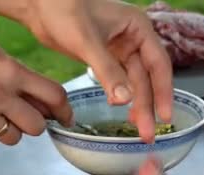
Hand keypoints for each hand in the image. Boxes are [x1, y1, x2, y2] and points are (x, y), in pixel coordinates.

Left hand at [0, 0, 172, 142]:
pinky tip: (123, 111)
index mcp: (138, 28)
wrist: (37, 5)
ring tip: (138, 129)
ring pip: (133, 82)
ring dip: (136, 104)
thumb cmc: (62, 10)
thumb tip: (125, 100)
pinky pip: (119, 81)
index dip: (163, 91)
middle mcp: (133, 38)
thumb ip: (107, 71)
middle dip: (147, 105)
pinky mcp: (105, 58)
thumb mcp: (86, 42)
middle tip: (148, 133)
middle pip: (146, 77)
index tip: (165, 116)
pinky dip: (121, 96)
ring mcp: (120, 49)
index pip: (159, 64)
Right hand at [0, 17, 72, 144]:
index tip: (66, 118)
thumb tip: (45, 105)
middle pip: (36, 127)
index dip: (65, 111)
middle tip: (23, 117)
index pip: (54, 96)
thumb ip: (22, 80)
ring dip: (8, 130)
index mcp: (12, 73)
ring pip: (12, 139)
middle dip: (34, 124)